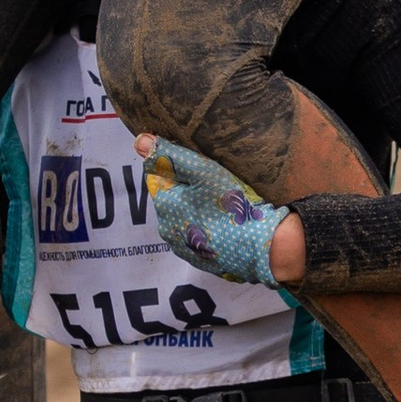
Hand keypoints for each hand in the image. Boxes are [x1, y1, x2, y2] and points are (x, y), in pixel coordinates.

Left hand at [136, 135, 289, 286]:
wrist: (261, 246)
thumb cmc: (231, 204)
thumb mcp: (202, 171)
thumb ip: (171, 155)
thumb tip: (140, 141)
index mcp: (164, 204)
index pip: (159, 177)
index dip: (179, 168)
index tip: (201, 168)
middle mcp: (167, 229)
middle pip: (172, 199)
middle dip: (188, 190)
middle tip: (216, 186)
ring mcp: (183, 248)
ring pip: (186, 218)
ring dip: (198, 210)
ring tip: (223, 206)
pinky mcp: (200, 260)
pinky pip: (199, 236)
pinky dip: (208, 228)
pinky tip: (226, 225)